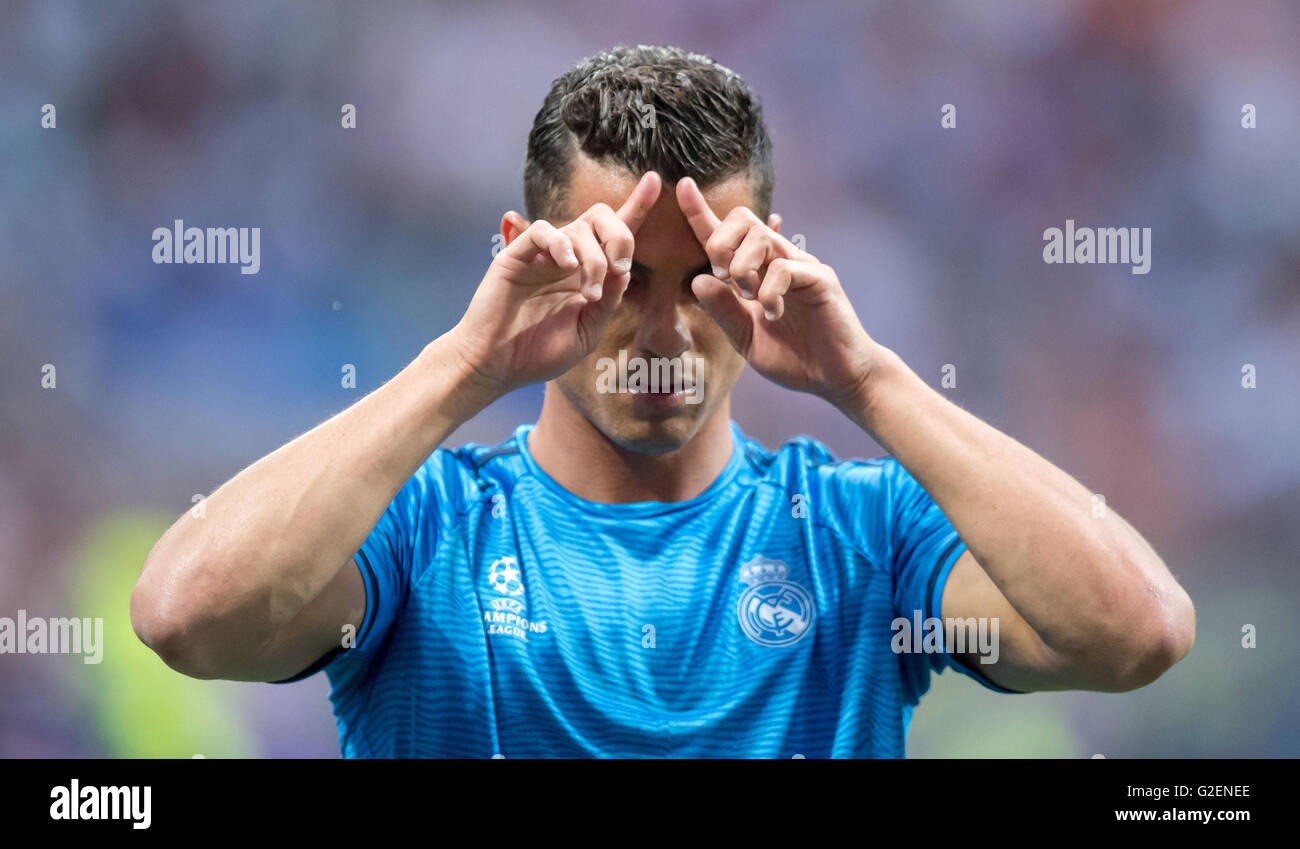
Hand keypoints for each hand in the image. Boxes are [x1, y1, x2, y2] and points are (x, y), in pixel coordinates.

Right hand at [450, 171, 661, 394]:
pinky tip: (568, 266)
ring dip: (594, 259)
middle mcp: (567, 258)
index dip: (636, 206)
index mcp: (587, 273)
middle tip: (619, 268)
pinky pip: (543, 231)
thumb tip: (624, 270)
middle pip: (601, 217)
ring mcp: (542, 255)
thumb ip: (608, 302)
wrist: (496, 366)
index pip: (616, 232)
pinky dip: (560, 243)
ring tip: (589, 293)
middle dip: (620, 236)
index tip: (655, 181)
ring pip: (578, 227)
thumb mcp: (587, 331)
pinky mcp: (517, 255)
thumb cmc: (537, 353)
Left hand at [676, 177, 880, 411]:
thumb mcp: (745, 337)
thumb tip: (697, 279)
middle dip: (720, 244)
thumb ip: (723, 311)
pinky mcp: (820, 278)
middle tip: (727, 281)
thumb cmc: (794, 357)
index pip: (724, 234)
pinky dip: (770, 292)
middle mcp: (778, 260)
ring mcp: (801, 266)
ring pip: (761, 237)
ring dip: (743, 269)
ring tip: (753, 299)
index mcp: (756, 272)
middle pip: (741, 219)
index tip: (683, 187)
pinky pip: (784, 267)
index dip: (701, 212)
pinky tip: (775, 313)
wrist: (835, 377)